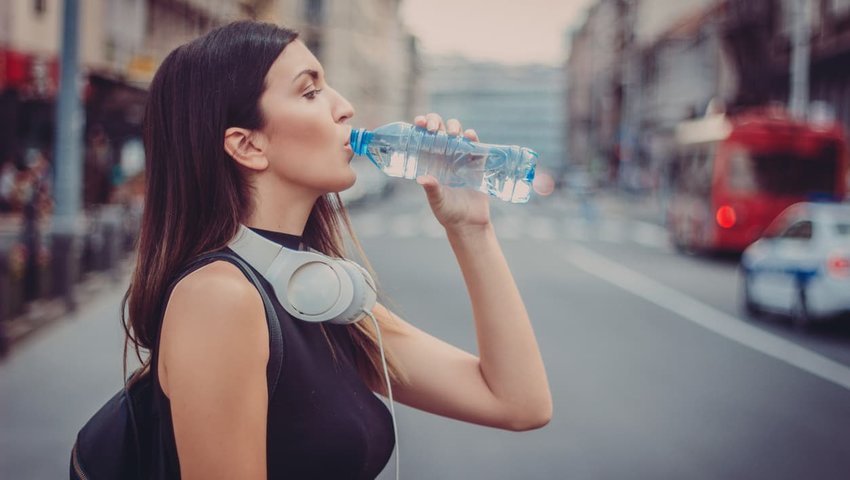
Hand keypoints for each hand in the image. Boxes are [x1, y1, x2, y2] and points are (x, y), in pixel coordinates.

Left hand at [413, 113, 490, 233]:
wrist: (469, 223)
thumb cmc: (449, 213)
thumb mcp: (437, 201)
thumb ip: (432, 189)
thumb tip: (422, 179)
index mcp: (431, 161)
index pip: (424, 137)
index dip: (422, 126)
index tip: (419, 123)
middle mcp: (445, 156)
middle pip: (440, 129)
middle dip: (436, 122)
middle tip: (433, 129)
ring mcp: (462, 158)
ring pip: (458, 133)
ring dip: (454, 127)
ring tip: (452, 134)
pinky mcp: (477, 163)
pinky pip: (476, 145)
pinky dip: (473, 138)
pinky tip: (469, 136)